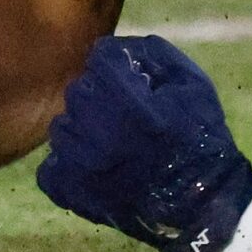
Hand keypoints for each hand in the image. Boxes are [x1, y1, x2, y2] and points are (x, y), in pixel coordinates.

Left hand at [40, 34, 251, 251]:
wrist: (201, 203)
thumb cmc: (201, 137)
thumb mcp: (194, 84)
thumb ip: (157, 55)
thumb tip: (122, 47)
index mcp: (131, 102)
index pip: (101, 57)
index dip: (117, 61)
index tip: (128, 75)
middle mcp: (100, 130)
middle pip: (79, 89)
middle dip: (100, 93)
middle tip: (122, 109)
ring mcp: (83, 165)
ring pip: (62, 126)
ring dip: (83, 127)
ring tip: (108, 139)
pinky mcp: (73, 193)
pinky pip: (50, 167)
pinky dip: (67, 163)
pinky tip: (91, 164)